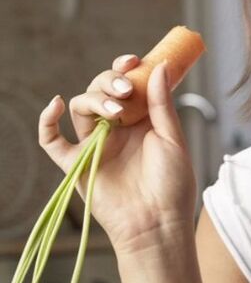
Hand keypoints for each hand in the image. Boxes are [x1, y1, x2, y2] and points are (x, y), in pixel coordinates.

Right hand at [38, 54, 195, 253]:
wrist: (158, 222)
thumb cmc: (172, 183)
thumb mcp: (172, 137)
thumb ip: (161, 103)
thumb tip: (160, 65)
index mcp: (141, 119)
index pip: (126, 84)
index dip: (125, 68)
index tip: (133, 60)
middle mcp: (116, 127)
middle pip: (100, 90)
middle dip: (110, 82)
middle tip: (126, 91)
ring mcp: (95, 144)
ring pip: (80, 107)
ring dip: (93, 100)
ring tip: (115, 111)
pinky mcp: (76, 164)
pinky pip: (52, 141)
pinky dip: (47, 122)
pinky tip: (54, 106)